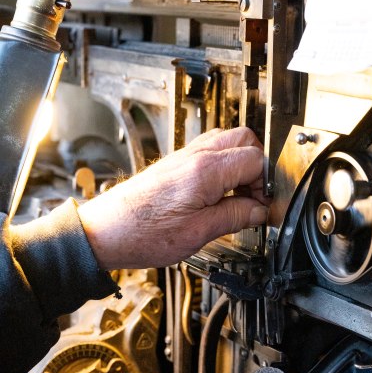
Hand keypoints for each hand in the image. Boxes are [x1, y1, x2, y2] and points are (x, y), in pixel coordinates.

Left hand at [78, 126, 269, 269]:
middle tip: (253, 196)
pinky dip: (222, 166)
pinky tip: (217, 193)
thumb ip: (235, 216)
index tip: (261, 205)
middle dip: (257, 167)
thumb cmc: (143, 233)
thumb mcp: (200, 232)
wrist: (106, 232)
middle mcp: (195, 155)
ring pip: (227, 141)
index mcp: (206, 170)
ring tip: (237, 195)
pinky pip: (209, 151)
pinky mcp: (175, 163)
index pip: (255, 159)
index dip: (264, 184)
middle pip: (245, 139)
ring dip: (240, 164)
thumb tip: (259, 211)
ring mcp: (184, 156)